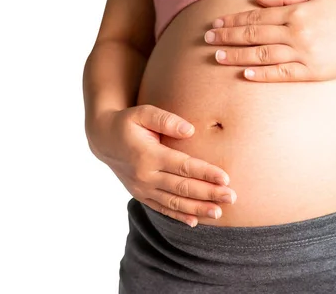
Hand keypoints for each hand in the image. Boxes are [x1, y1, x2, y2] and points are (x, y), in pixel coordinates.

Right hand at [86, 105, 236, 226]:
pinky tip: (195, 222)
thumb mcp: (142, 113)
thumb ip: (166, 119)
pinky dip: (178, 216)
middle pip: (182, 187)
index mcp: (148, 155)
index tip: (225, 178)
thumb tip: (190, 130)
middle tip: (232, 197)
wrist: (103, 139)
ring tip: (219, 212)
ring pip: (174, 202)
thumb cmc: (127, 122)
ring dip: (197, 208)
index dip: (205, 173)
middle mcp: (145, 175)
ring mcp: (142, 188)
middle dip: (208, 193)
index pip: (183, 166)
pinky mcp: (140, 194)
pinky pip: (161, 208)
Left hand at [203, 0, 335, 81]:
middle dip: (228, 37)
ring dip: (237, 56)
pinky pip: (282, 74)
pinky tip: (245, 74)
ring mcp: (305, 53)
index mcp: (297, 11)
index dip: (233, 20)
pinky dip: (262, 74)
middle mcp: (297, 32)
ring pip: (263, 55)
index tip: (215, 24)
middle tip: (206, 40)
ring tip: (217, 57)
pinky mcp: (312, 72)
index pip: (256, 16)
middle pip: (254, 35)